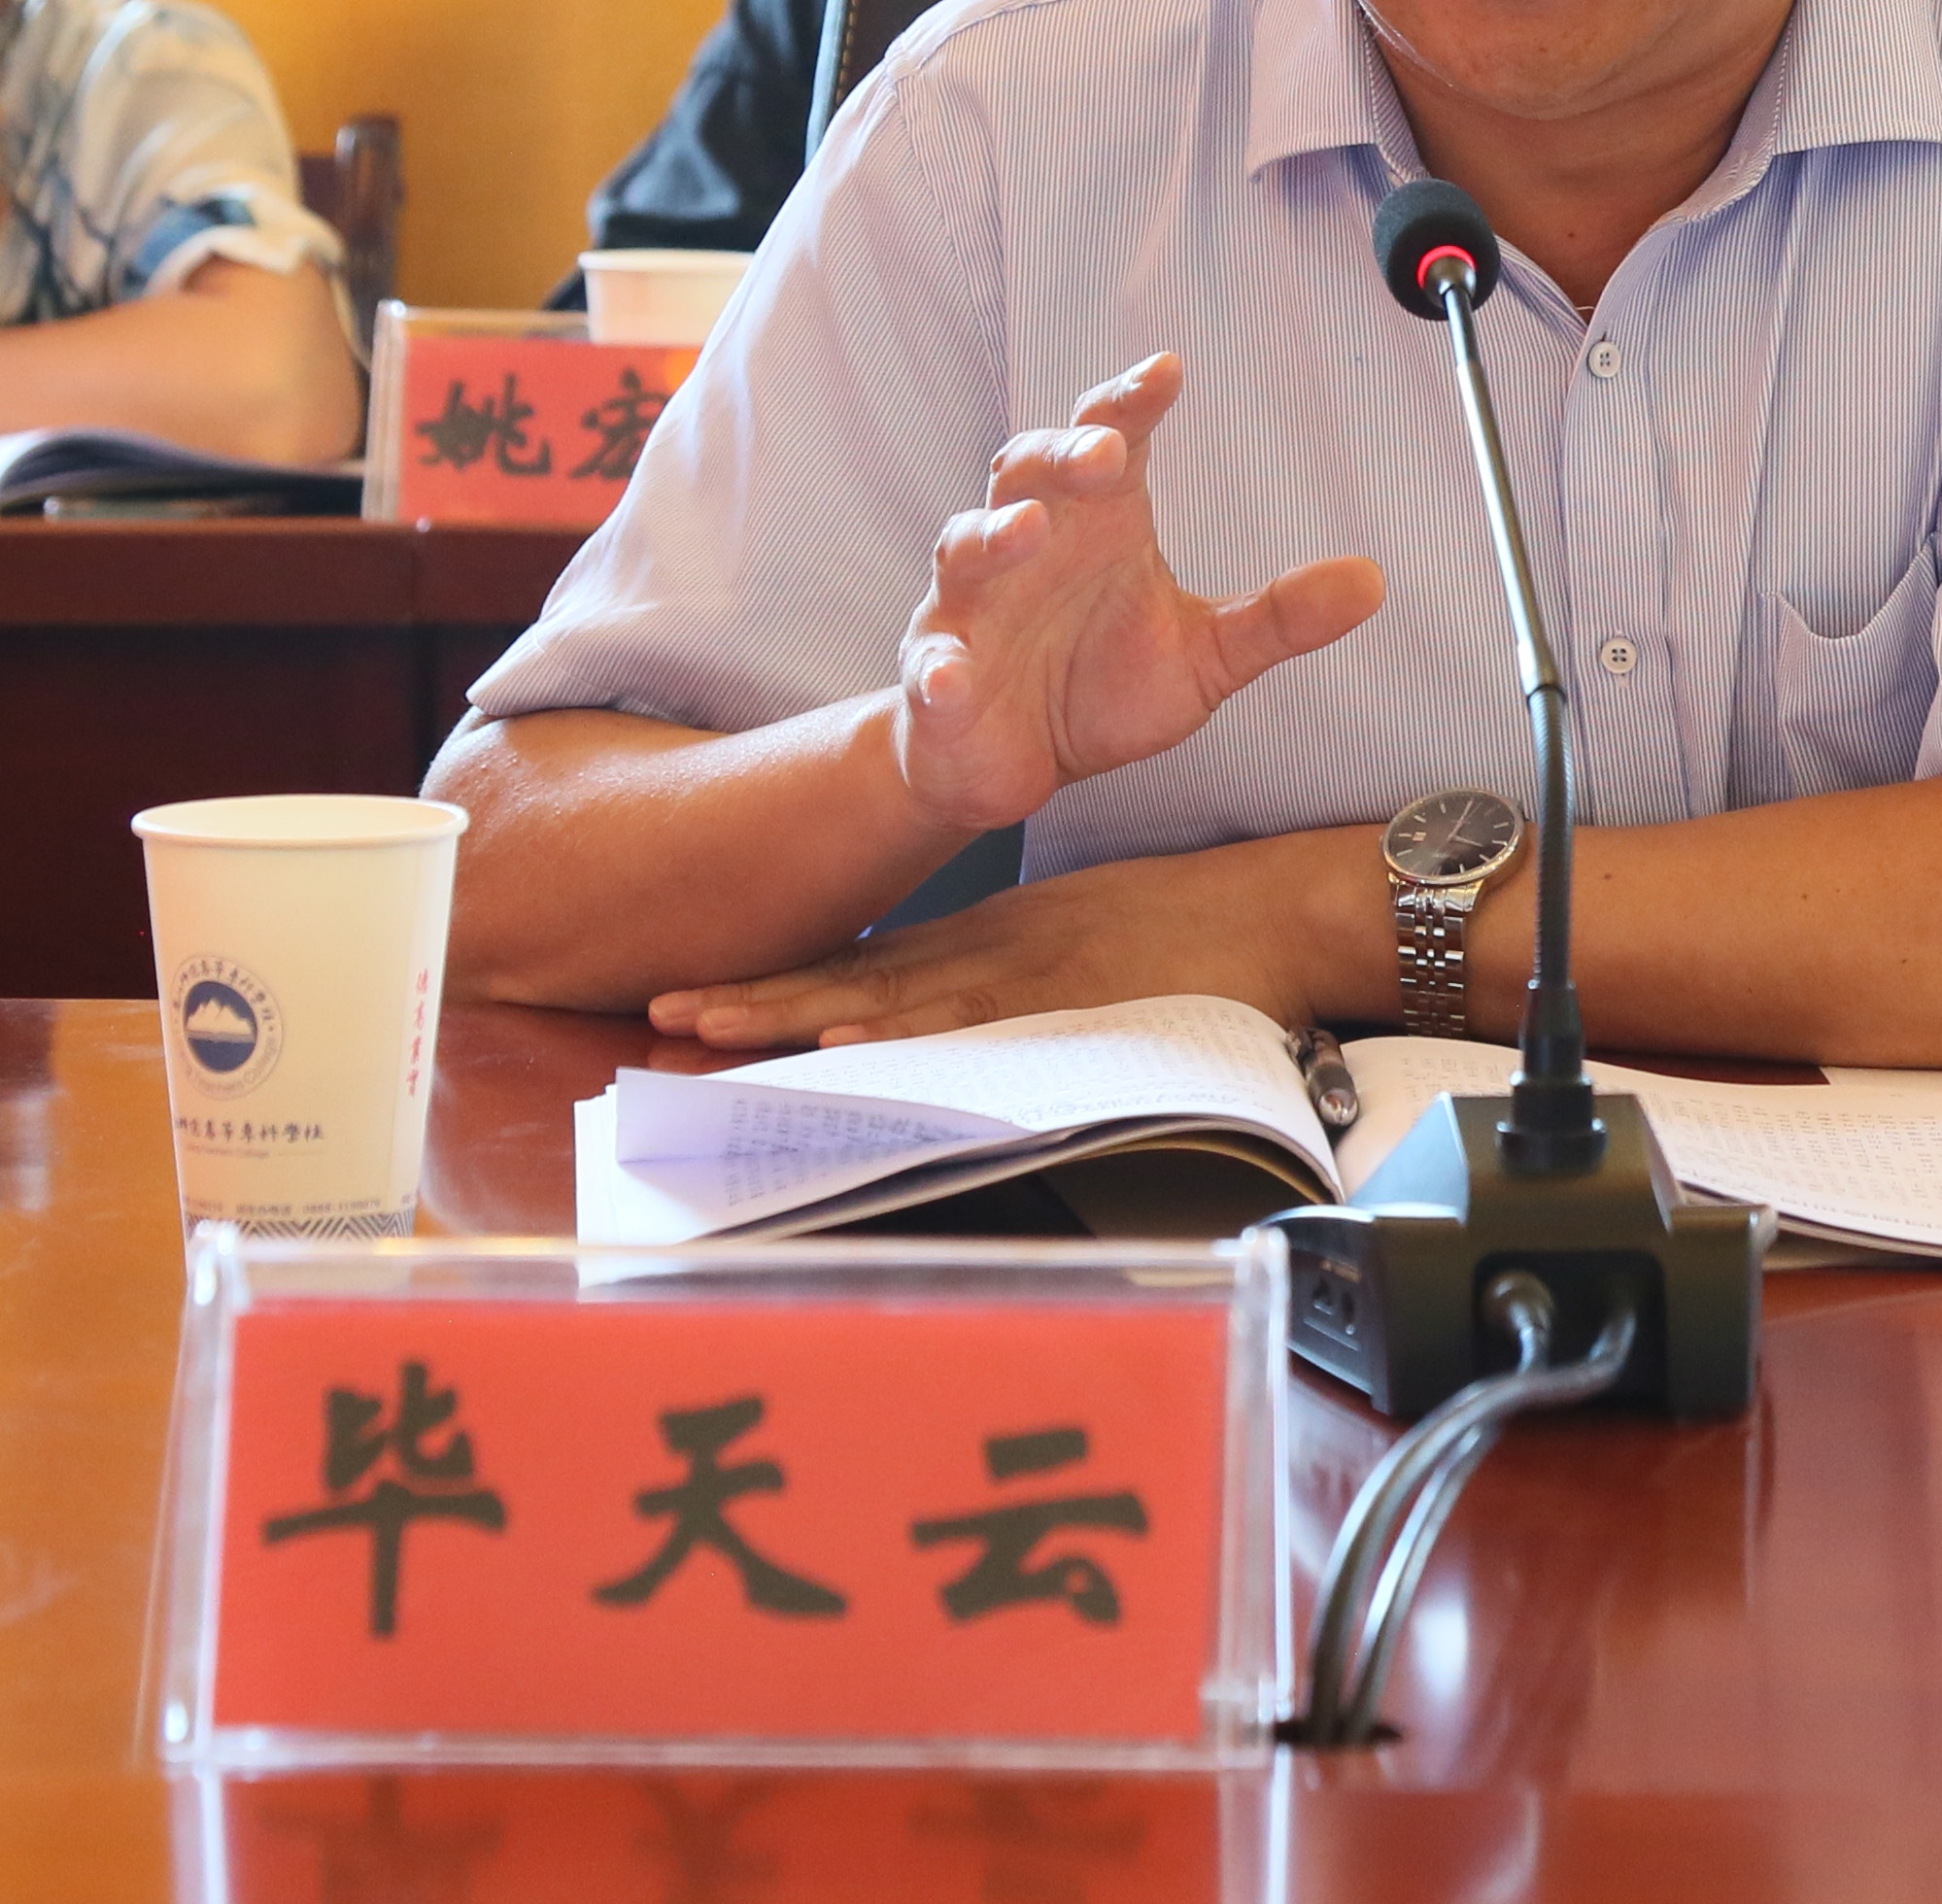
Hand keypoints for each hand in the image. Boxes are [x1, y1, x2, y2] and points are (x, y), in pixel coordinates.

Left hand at [648, 830, 1365, 1048]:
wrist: (1281, 908)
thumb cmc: (1198, 937)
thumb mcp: (1087, 951)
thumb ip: (1021, 984)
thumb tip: (953, 1030)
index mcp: (994, 940)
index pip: (865, 970)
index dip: (777, 987)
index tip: (698, 1004)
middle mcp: (992, 949)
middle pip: (851, 979)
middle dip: (752, 998)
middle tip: (660, 1013)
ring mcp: (1025, 969)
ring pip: (886, 997)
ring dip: (790, 1012)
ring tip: (705, 1024)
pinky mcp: (1065, 992)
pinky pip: (967, 1016)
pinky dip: (900, 1025)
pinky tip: (837, 1033)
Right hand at [886, 353, 1381, 834]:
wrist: (1016, 764)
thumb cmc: (1100, 687)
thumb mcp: (1204, 655)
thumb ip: (1277, 617)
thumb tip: (1373, 580)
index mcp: (1096, 524)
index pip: (1109, 439)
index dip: (1132, 402)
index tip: (1168, 370)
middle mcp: (1028, 546)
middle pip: (1029, 470)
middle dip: (1062, 453)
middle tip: (1105, 449)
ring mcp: (973, 607)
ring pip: (967, 547)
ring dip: (994, 535)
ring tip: (1027, 531)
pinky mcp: (939, 676)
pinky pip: (930, 665)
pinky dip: (937, 669)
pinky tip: (950, 677)